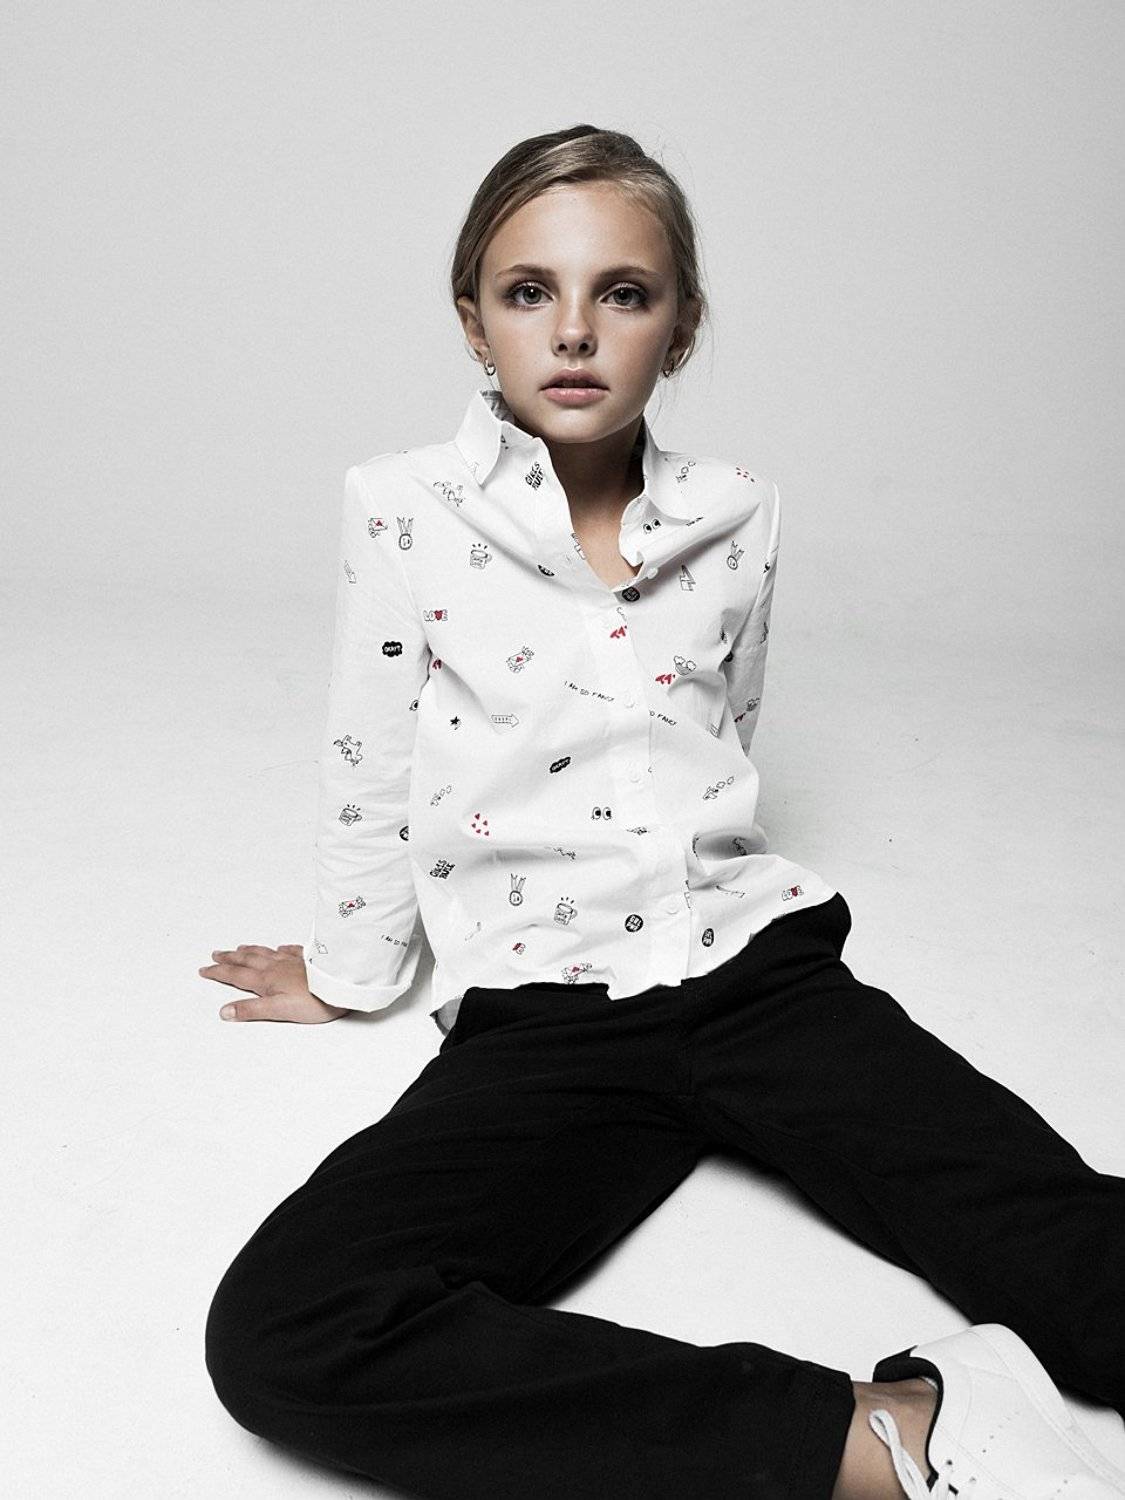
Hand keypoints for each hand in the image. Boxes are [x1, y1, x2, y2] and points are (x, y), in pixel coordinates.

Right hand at [198, 943, 349, 1022]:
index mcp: (267, 980)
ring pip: (266, 953)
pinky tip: (280, 947)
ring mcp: (293, 961)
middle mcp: (277, 967)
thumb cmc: (314, 1000)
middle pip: (248, 960)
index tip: (205, 969)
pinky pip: (291, 950)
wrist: (343, 985)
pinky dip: (281, 949)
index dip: (219, 973)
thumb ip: (251, 1010)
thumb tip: (225, 1011)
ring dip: (250, 951)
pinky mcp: (309, 959)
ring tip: (240, 948)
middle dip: (230, 958)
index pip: (237, 975)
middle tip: (216, 954)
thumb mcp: (278, 1011)